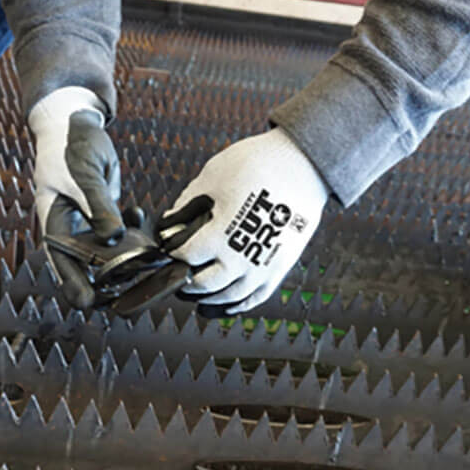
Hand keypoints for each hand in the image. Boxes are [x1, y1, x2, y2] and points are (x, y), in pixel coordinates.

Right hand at [29, 87, 124, 308]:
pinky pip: (123, 236)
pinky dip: (134, 230)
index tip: (97, 302)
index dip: (79, 290)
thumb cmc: (70, 148)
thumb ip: (100, 208)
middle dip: (116, 280)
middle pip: (92, 272)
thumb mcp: (84, 176)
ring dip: (132, 258)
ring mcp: (90, 228)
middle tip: (143, 284)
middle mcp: (73, 235)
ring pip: (112, 257)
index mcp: (56, 229)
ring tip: (152, 254)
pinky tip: (139, 212)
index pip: (64, 270)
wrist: (75, 125)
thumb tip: (115, 239)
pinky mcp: (107, 218)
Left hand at [157, 127, 328, 315]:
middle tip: (176, 276)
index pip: (186, 256)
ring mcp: (263, 265)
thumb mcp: (212, 176)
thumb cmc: (260, 164)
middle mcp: (242, 256)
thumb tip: (172, 221)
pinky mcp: (280, 266)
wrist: (302, 164)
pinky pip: (256, 297)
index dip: (172, 254)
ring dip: (208, 298)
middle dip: (185, 282)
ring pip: (229, 296)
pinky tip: (225, 305)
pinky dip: (237, 305)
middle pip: (204, 284)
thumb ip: (188, 202)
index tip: (167, 249)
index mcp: (221, 233)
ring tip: (196, 294)